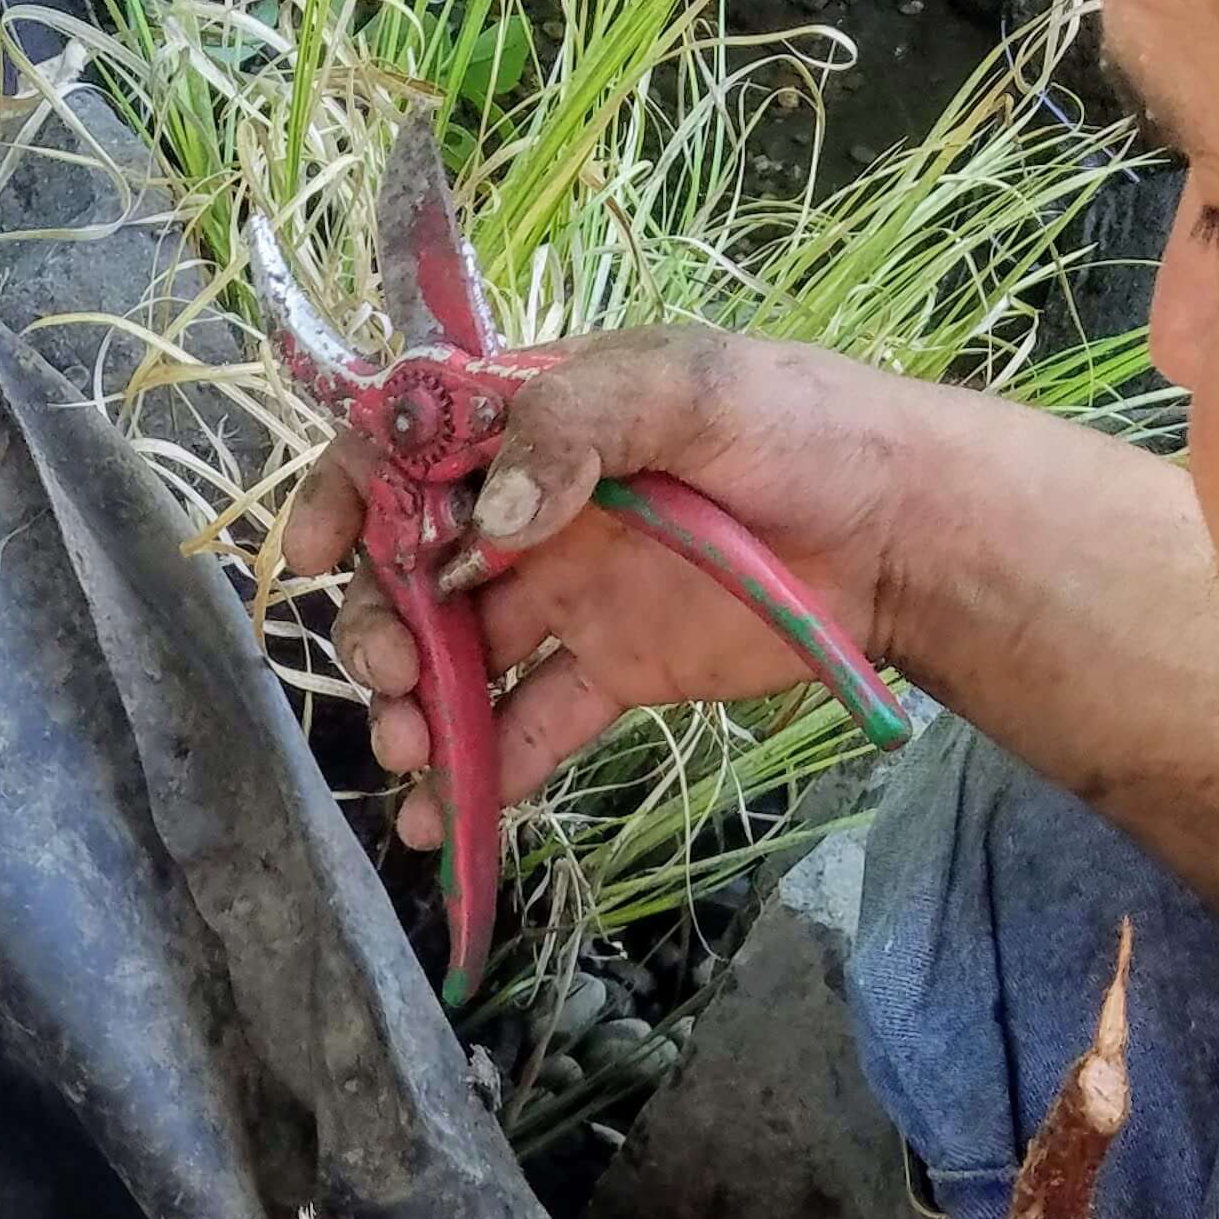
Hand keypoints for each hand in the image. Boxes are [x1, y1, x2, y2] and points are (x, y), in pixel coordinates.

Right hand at [285, 326, 920, 849]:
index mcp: (539, 419)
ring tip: (412, 760)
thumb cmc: (806, 430)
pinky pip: (525, 730)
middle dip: (379, 628)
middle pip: (413, 570)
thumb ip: (579, 427)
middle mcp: (535, 509)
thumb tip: (487, 526)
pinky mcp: (610, 673)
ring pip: (457, 659)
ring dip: (415, 711)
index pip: (407, 447)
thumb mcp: (691, 389)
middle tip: (395, 678)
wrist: (904, 532)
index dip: (344, 497)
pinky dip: (480, 781)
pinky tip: (445, 829)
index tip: (314, 556)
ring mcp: (569, 597)